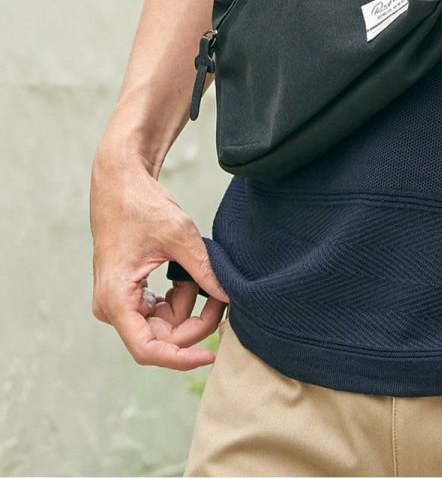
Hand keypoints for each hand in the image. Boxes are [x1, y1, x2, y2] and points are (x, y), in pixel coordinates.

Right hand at [89, 143, 229, 369]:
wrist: (120, 182)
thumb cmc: (142, 205)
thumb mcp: (179, 235)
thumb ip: (204, 270)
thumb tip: (230, 297)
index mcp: (116, 300)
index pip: (148, 350)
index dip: (181, 359)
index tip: (211, 355)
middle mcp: (112, 308)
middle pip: (161, 338)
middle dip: (195, 321)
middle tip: (222, 295)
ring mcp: (120, 302)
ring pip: (164, 325)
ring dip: (189, 306)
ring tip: (204, 274)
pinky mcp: (129, 293)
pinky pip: (160, 309)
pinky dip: (180, 297)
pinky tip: (191, 276)